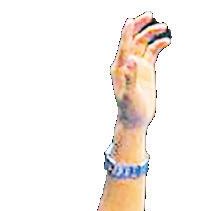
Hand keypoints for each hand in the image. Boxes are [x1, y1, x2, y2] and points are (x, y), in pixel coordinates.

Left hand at [112, 12, 170, 128]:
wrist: (134, 119)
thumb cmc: (129, 109)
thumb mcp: (129, 94)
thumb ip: (130, 77)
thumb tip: (131, 61)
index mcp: (119, 68)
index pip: (124, 45)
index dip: (127, 32)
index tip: (132, 20)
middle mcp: (127, 64)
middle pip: (133, 40)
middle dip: (140, 27)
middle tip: (149, 15)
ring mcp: (137, 66)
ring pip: (143, 44)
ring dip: (152, 34)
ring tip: (164, 28)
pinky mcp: (145, 69)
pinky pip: (152, 52)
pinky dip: (158, 45)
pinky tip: (166, 42)